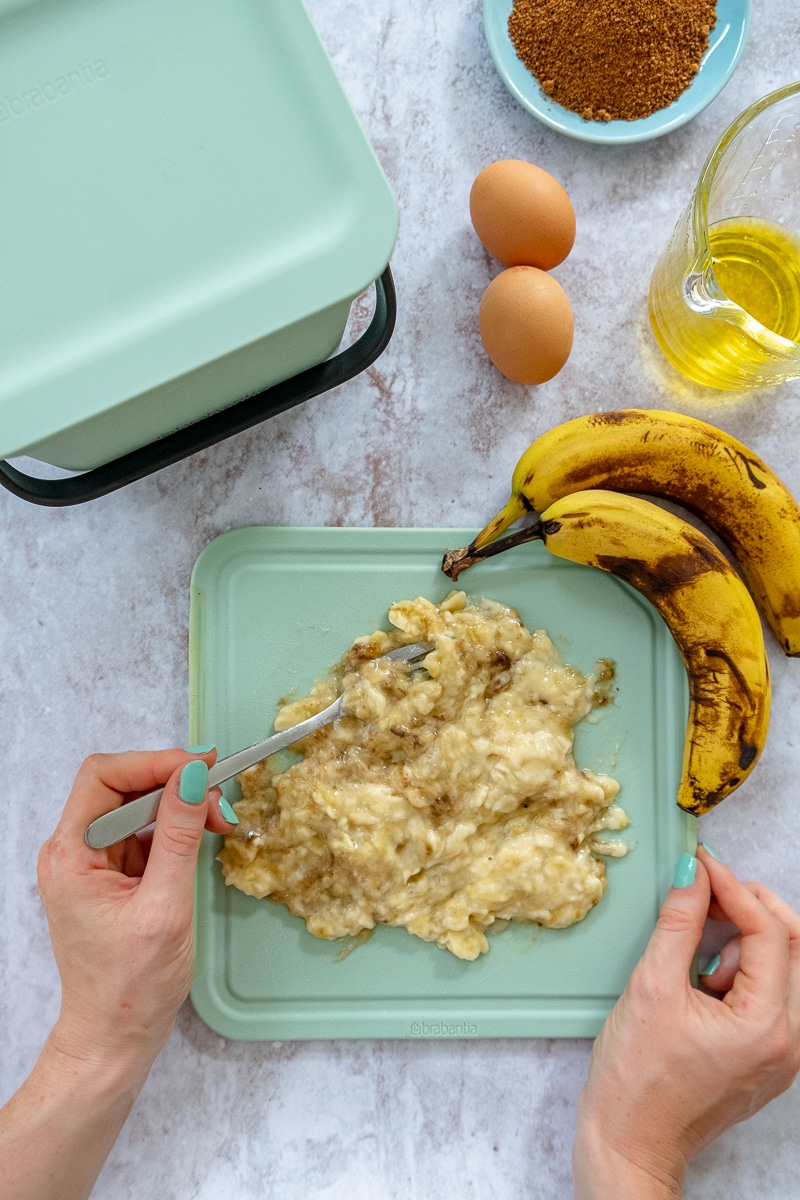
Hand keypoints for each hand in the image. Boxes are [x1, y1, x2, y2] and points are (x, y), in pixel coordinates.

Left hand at [36, 748, 234, 1071]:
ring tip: (220, 823)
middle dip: (174, 784)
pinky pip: (143, 834)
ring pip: (136, 808)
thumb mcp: (165, 906)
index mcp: (70, 855)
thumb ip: (179, 836)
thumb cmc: (132, 986)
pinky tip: (203, 840)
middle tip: (221, 800)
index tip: (202, 768)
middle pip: (122, 787)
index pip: (104, 776)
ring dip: (180, 807)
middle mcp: (73, 852)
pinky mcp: (110, 878)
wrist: (114, 1039)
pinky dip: (176, 830)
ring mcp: (91, 865)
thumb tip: (193, 778)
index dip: (155, 762)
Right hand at [572, 846, 799, 1198]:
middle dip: (753, 908)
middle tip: (710, 889)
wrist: (629, 1142)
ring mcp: (781, 1054)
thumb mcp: (651, 987)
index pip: (769, 933)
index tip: (701, 865)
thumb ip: (677, 923)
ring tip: (699, 947)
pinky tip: (704, 977)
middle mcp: (787, 1042)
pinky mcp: (764, 1058)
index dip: (734, 889)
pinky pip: (769, 996)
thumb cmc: (635, 1079)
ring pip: (785, 970)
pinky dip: (741, 971)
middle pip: (794, 947)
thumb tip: (692, 875)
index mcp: (766, 1026)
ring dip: (748, 941)